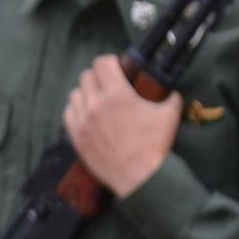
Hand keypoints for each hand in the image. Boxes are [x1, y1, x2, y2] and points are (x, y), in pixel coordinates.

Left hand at [64, 54, 180, 196]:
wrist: (139, 176)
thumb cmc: (155, 146)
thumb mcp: (169, 115)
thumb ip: (169, 97)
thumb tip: (170, 91)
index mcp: (117, 95)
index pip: (102, 63)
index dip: (110, 62)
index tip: (116, 67)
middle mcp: (95, 104)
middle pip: (87, 76)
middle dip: (99, 77)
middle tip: (108, 84)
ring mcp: (82, 120)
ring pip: (75, 93)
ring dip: (86, 93)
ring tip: (98, 101)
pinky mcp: (75, 135)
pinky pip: (68, 112)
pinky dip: (77, 110)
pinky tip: (88, 115)